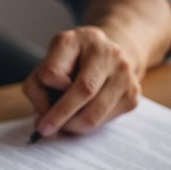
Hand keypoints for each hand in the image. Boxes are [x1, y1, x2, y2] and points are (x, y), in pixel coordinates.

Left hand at [23, 25, 144, 139]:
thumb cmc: (73, 63)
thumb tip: (43, 118)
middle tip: (45, 130)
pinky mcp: (133, 94)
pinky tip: (84, 115)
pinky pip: (106, 120)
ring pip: (95, 112)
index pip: (54, 72)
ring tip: (64, 126)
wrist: (111, 56)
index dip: (43, 94)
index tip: (39, 109)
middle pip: (83, 90)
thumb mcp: (49, 62)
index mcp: (81, 39)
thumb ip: (37, 86)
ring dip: (74, 126)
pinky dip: (89, 126)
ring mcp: (125, 73)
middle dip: (61, 116)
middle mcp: (108, 52)